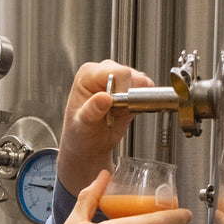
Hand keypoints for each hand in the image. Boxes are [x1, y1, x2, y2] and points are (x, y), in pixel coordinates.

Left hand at [56, 60, 154, 196]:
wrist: (86, 152)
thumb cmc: (78, 140)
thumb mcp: (81, 127)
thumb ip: (91, 111)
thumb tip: (102, 99)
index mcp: (87, 75)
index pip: (116, 71)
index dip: (123, 87)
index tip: (118, 105)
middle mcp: (102, 73)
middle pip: (131, 74)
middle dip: (131, 93)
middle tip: (120, 114)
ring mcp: (117, 82)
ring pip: (141, 82)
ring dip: (138, 99)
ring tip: (120, 117)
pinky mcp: (129, 91)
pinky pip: (146, 92)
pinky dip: (143, 104)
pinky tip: (128, 116)